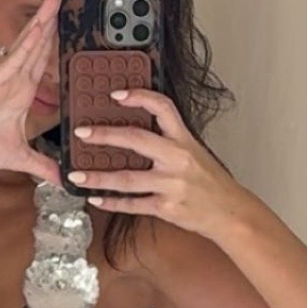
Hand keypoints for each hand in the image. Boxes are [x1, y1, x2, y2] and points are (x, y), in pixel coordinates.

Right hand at [0, 0, 63, 185]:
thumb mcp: (21, 158)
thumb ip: (43, 166)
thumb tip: (63, 181)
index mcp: (24, 92)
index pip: (45, 57)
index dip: (57, 36)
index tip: (70, 18)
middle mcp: (17, 79)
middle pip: (39, 41)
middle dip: (52, 15)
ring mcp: (6, 77)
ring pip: (30, 42)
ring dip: (43, 17)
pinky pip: (16, 57)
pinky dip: (29, 41)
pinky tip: (41, 24)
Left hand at [68, 88, 249, 238]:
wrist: (230, 213)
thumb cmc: (211, 182)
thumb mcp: (195, 153)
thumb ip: (169, 142)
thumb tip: (135, 132)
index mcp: (185, 141)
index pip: (162, 108)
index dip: (138, 97)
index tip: (116, 94)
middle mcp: (177, 160)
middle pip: (137, 140)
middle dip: (105, 135)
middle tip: (82, 133)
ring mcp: (171, 185)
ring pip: (127, 179)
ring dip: (98, 177)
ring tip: (76, 174)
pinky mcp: (166, 208)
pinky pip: (133, 205)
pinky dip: (112, 202)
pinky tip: (95, 199)